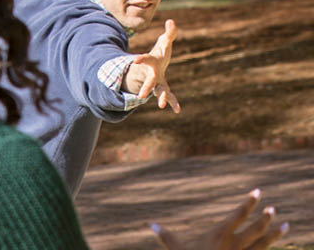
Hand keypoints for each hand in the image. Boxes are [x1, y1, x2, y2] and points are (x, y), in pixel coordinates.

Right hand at [122, 19, 180, 112]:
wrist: (154, 67)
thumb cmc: (160, 52)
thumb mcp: (164, 42)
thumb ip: (169, 32)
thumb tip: (171, 21)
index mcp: (152, 61)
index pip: (146, 59)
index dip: (141, 59)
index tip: (134, 61)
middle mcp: (153, 73)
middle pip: (149, 80)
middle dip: (146, 87)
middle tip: (141, 96)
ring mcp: (157, 82)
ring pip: (158, 90)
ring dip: (160, 97)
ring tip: (161, 106)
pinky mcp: (164, 88)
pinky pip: (169, 96)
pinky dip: (173, 102)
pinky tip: (177, 110)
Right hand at [151, 189, 288, 249]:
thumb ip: (167, 237)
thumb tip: (151, 225)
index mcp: (221, 234)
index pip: (238, 215)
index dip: (248, 203)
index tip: (257, 192)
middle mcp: (236, 245)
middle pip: (254, 228)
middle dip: (264, 217)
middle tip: (272, 208)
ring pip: (264, 243)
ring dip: (275, 233)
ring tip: (285, 224)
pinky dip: (271, 247)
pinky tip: (276, 244)